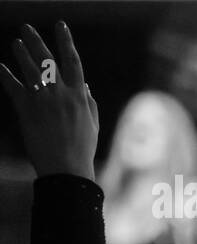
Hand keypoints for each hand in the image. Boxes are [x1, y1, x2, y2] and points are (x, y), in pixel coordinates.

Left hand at [0, 22, 98, 179]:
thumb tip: (87, 86)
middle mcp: (61, 94)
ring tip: (15, 42)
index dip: (66, 41)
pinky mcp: (27, 110)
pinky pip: (13, 88)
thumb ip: (89, 103)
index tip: (60, 26)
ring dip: (21, 54)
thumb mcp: (92, 124)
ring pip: (30, 70)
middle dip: (37, 41)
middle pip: (47, 60)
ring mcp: (43, 101)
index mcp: (80, 96)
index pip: (73, 61)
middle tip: (27, 28)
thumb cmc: (82, 148)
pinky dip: (5, 75)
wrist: (66, 168)